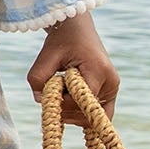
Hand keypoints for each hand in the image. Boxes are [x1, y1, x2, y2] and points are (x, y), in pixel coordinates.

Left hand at [26, 10, 118, 124]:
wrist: (76, 30)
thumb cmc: (62, 41)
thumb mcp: (46, 55)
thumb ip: (37, 77)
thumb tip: (40, 101)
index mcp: (99, 71)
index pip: (81, 101)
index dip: (62, 103)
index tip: (49, 92)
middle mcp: (111, 83)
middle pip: (87, 114)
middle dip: (65, 109)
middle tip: (53, 92)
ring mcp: (112, 90)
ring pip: (91, 118)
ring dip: (71, 112)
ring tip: (61, 90)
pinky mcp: (109, 94)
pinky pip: (96, 115)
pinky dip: (80, 114)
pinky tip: (66, 105)